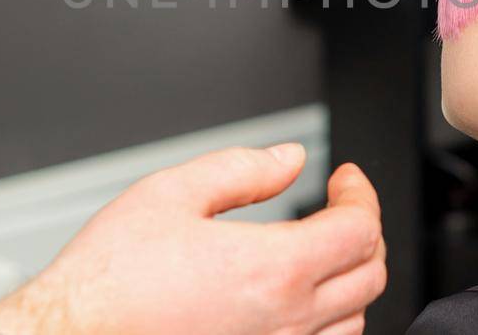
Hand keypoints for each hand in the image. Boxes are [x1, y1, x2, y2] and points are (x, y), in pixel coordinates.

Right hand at [0, 145, 385, 334]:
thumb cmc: (108, 280)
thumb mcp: (169, 194)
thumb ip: (242, 170)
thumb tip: (290, 158)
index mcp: (272, 269)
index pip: (359, 229)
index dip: (360, 194)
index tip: (344, 179)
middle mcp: (285, 321)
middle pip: (370, 275)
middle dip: (364, 230)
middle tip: (340, 207)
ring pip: (353, 321)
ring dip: (350, 280)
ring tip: (323, 252)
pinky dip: (327, 322)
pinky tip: (299, 302)